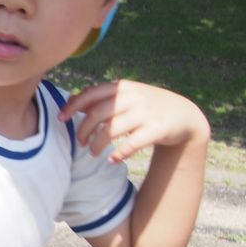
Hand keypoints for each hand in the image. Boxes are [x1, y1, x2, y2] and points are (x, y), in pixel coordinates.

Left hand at [60, 80, 209, 163]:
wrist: (184, 115)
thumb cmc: (147, 106)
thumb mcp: (126, 97)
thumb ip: (101, 99)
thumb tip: (71, 101)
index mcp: (123, 87)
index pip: (91, 94)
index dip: (73, 106)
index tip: (61, 119)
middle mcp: (134, 97)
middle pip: (98, 114)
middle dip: (83, 130)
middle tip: (80, 143)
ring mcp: (146, 113)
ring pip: (111, 130)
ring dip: (97, 144)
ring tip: (93, 153)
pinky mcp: (157, 129)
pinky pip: (132, 143)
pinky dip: (119, 154)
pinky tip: (112, 159)